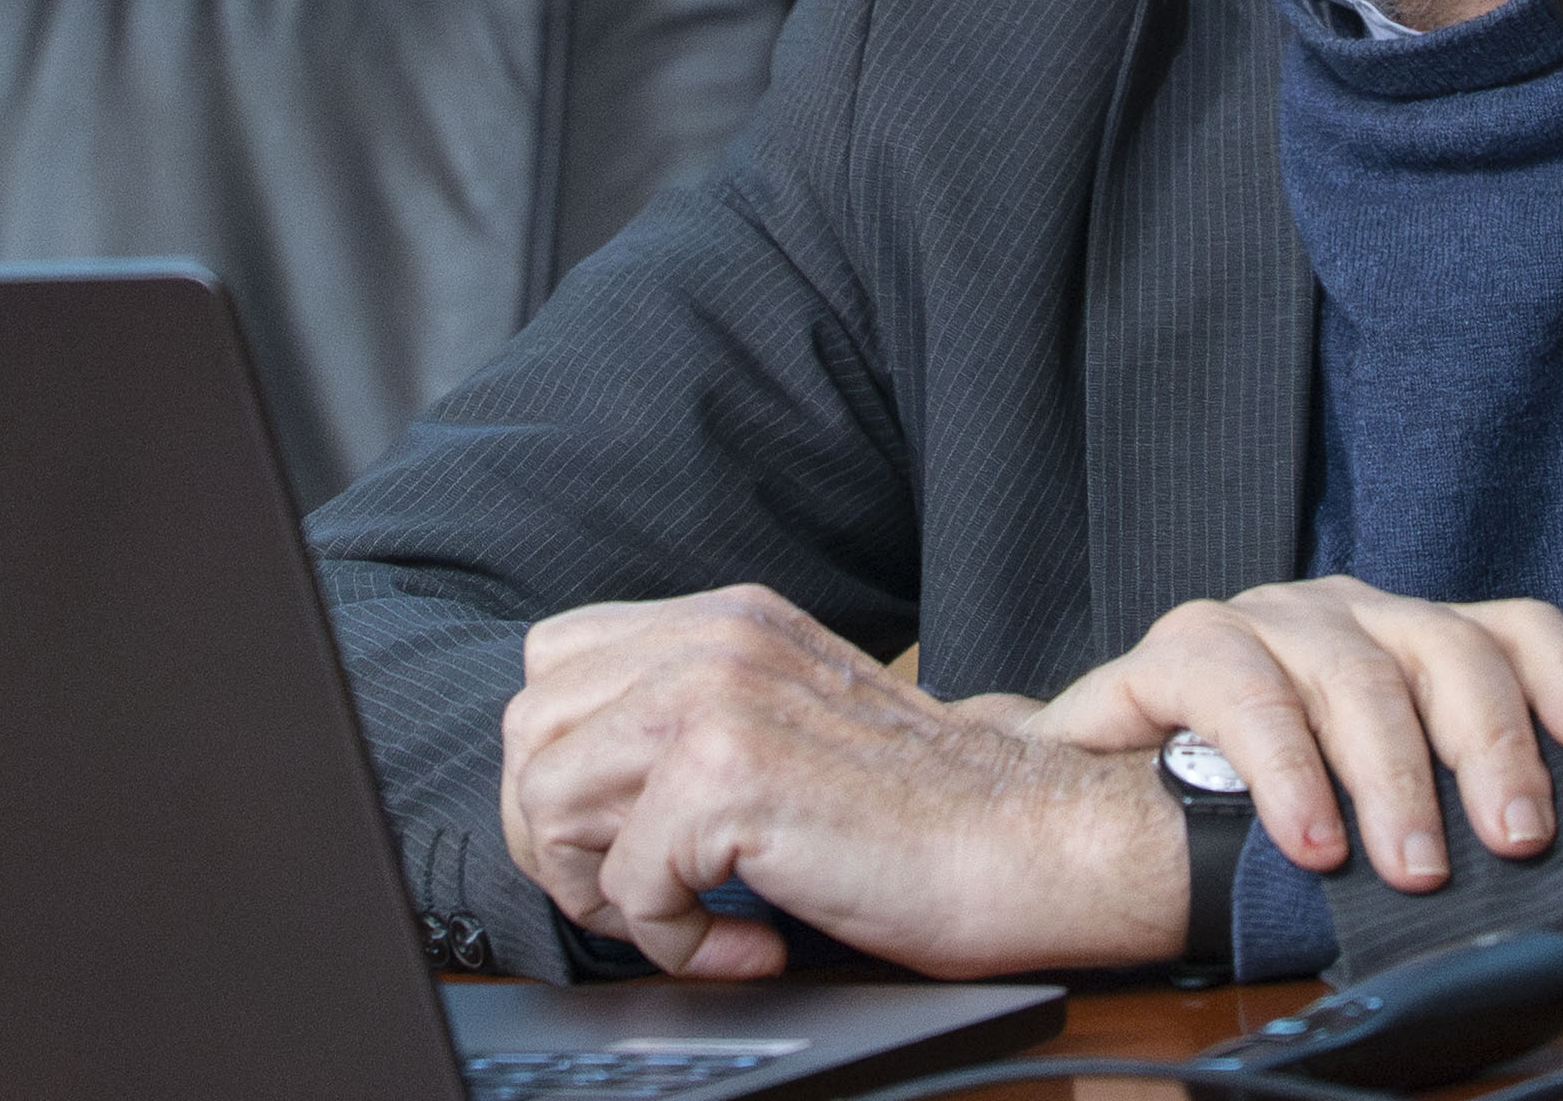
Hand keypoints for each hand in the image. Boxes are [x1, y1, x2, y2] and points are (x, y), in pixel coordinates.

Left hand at [498, 585, 1181, 978]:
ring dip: (604, 891)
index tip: (618, 842)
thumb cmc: (926, 814)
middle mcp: (715, 637)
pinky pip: (625, 884)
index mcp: (727, 619)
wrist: (1031, 843)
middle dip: (559, 837)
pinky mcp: (728, 775)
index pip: (555, 667)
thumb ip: (700, 717)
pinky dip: (676, 940)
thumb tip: (581, 786)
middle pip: (531, 731)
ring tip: (690, 921)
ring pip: (549, 799)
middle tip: (639, 900)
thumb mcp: (795, 722)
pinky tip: (751, 942)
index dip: (561, 768)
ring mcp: (716, 697)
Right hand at [1022, 578, 1562, 893]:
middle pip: (1445, 649)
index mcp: (1403, 637)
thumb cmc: (1253, 801)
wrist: (1100, 788)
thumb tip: (1543, 858)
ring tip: (1414, 868)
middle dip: (1490, 748)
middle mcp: (1343, 613)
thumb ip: (1443, 797)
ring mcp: (1263, 621)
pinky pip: (1244, 696)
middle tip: (1515, 842)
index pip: (1508, 627)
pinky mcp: (1179, 649)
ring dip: (1395, 779)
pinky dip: (1287, 774)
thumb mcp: (1366, 792)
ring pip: (1354, 673)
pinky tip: (1310, 840)